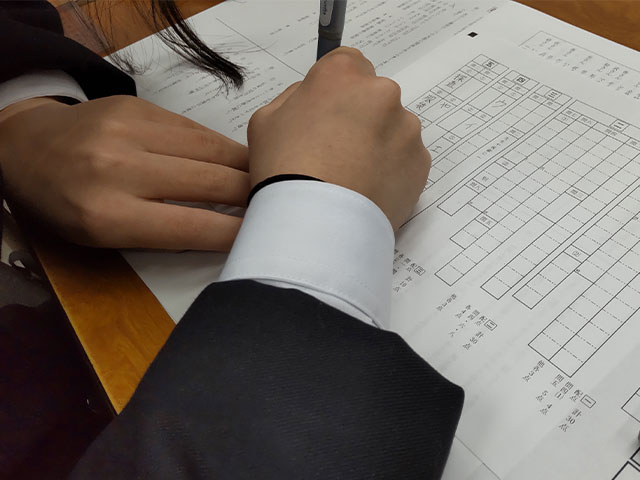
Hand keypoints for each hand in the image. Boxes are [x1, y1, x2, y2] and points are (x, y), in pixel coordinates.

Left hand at [0, 96, 248, 250]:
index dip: (236, 233)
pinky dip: (220, 148)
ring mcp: (128, 129)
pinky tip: (233, 159)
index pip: (193, 227)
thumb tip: (224, 227)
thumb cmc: (65, 205)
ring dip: (245, 168)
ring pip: (211, 149)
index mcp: (107, 215)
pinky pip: (195, 130)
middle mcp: (119, 168)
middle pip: (211, 182)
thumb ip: (162, 234)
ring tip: (263, 180)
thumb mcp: (104, 238)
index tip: (262, 236)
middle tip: (275, 205)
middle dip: (251, 196)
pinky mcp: (137, 105)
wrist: (26, 147)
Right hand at [247, 47, 429, 229]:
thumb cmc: (284, 170)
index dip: (336, 89)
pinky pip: (405, 160)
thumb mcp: (265, 122)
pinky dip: (391, 171)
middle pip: (373, 98)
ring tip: (351, 179)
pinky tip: (367, 191)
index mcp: (342, 76)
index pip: (348, 62)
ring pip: (392, 129)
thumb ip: (294, 98)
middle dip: (358, 118)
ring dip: (377, 145)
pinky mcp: (420, 163)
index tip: (328, 113)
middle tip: (335, 154)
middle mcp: (382, 94)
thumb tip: (315, 100)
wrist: (316, 224)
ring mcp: (406, 129)